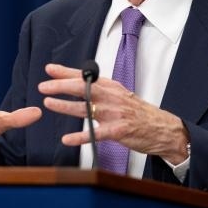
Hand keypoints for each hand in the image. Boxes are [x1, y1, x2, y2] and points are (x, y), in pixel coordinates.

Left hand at [38, 63, 188, 164]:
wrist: (163, 129)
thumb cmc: (139, 113)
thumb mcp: (121, 95)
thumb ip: (101, 90)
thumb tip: (79, 82)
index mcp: (112, 87)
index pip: (86, 76)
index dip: (66, 72)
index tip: (49, 69)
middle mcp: (112, 97)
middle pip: (83, 88)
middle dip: (61, 86)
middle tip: (44, 86)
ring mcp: (115, 114)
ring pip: (85, 108)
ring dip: (65, 106)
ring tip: (48, 104)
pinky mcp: (118, 131)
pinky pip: (95, 134)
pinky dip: (80, 136)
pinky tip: (67, 138)